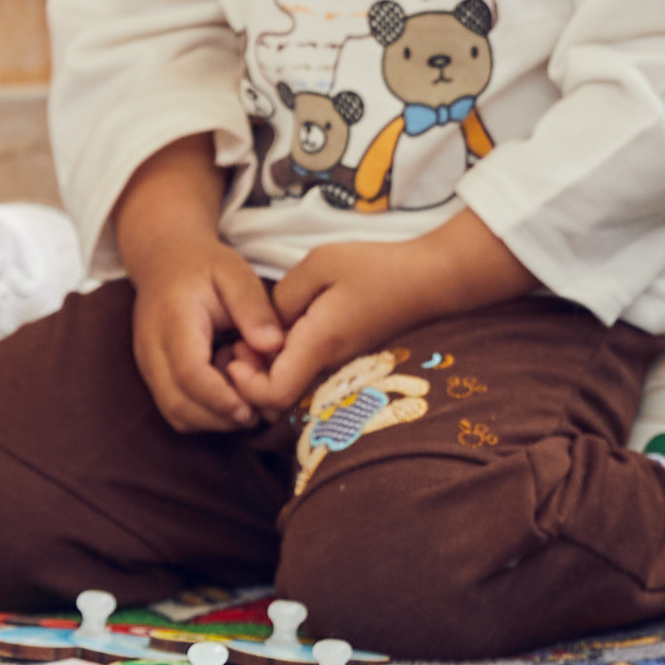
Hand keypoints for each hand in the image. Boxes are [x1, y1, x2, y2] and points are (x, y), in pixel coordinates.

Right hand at [123, 216, 290, 434]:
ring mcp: (148, 366)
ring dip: (213, 419)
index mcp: (173, 321)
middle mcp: (152, 349)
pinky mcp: (153, 376)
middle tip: (258, 411)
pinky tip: (227, 392)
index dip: (220, 398)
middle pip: (178, 404)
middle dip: (221, 418)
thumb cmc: (204, 266)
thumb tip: (274, 346)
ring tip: (245, 398)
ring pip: (176, 414)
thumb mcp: (236, 273)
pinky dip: (204, 412)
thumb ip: (254, 309)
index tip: (252, 408)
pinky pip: (176, 409)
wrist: (164, 260)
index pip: (189, 373)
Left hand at [251, 227, 475, 412]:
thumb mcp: (320, 264)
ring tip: (252, 339)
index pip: (274, 394)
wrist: (429, 280)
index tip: (236, 353)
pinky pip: (305, 376)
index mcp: (319, 344)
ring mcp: (338, 367)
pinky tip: (279, 336)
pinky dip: (284, 364)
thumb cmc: (377, 268)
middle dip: (249, 380)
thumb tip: (264, 327)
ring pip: (290, 388)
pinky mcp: (344, 361)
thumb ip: (283, 296)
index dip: (246, 384)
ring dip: (266, 372)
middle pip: (278, 400)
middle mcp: (328, 366)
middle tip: (236, 344)